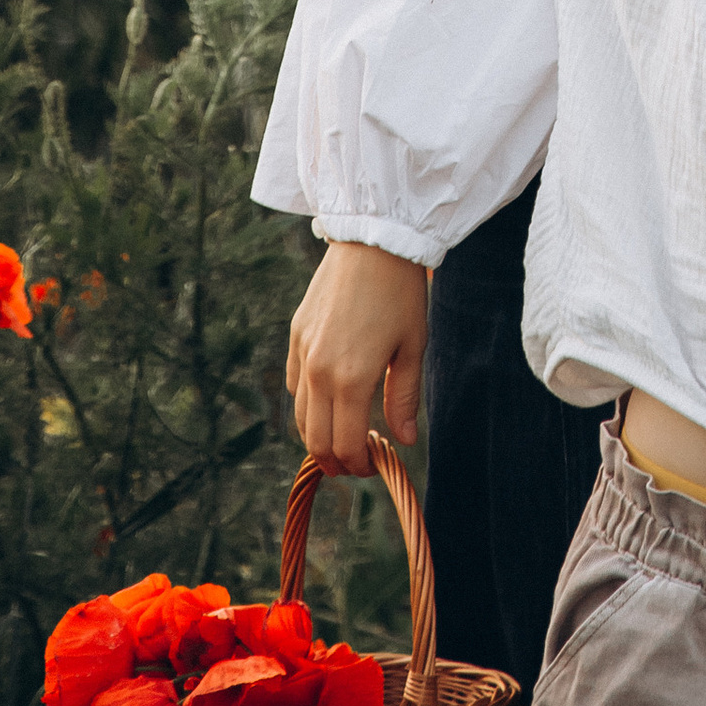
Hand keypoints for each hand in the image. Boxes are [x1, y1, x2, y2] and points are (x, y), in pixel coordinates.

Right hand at [288, 242, 430, 471]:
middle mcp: (319, 371)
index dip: (358, 464)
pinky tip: (327, 402)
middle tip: (355, 462)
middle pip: (315, 440)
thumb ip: (404, 398)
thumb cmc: (402, 292)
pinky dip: (307, 404)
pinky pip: (293, 385)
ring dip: (318, 435)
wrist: (374, 240)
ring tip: (342, 437)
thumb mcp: (412, 346)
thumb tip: (404, 442)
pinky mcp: (295, 335)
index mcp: (351, 379)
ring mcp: (303, 353)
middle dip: (335, 460)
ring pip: (300, 416)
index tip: (373, 466)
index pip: (345, 444)